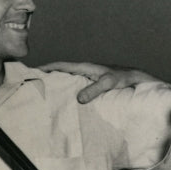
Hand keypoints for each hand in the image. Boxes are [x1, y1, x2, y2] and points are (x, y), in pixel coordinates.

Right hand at [39, 61, 161, 102]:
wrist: (137, 80)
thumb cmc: (125, 79)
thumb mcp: (109, 83)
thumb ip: (94, 89)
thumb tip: (78, 99)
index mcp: (85, 67)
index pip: (61, 65)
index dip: (47, 68)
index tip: (32, 72)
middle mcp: (85, 72)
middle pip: (62, 73)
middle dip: (48, 78)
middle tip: (34, 87)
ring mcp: (89, 79)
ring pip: (69, 81)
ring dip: (58, 86)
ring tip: (45, 97)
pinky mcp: (94, 87)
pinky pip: (77, 88)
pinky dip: (69, 93)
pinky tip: (66, 104)